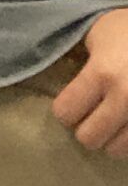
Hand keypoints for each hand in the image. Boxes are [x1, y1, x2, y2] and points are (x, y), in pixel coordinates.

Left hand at [53, 9, 127, 156]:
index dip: (65, 109)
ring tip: (115, 121)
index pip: (65, 112)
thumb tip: (63, 85)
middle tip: (93, 115)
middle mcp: (127, 98)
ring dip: (112, 138)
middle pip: (89, 138)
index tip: (71, 103)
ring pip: (118, 150)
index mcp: (102, 73)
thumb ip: (81, 62)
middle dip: (86, 128)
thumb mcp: (98, 36)